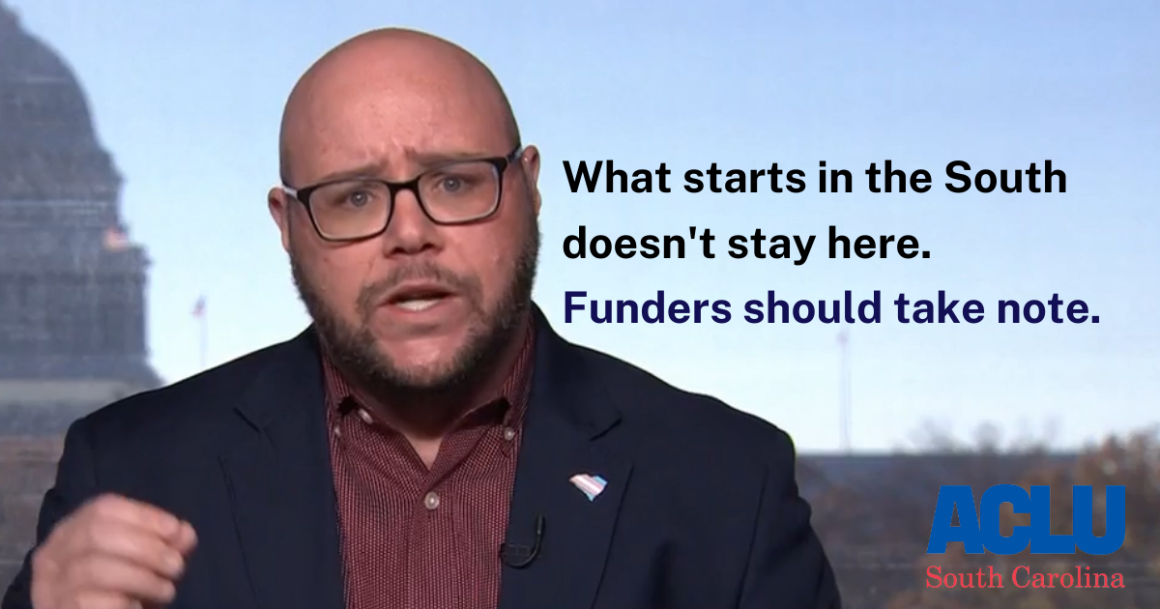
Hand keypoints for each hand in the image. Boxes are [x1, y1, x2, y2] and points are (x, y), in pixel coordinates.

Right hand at [29, 494, 197, 608]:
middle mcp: (52, 555)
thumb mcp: (143, 562)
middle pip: (97, 534)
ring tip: (166, 590)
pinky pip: (90, 602)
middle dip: (147, 547)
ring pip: (95, 570)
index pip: (103, 508)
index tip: (176, 530)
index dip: (145, 516)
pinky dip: (123, 602)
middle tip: (176, 566)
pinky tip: (138, 606)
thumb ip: (163, 544)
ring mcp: (50, 585)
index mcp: (71, 531)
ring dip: (142, 578)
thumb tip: (184, 534)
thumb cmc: (117, 589)